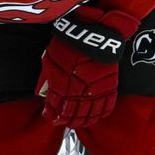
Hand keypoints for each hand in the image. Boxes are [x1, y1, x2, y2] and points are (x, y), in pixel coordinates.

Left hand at [36, 6, 139, 128]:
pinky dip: (101, 114)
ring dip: (83, 121)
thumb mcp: (49, 59)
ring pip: (90, 114)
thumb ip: (47, 79)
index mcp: (62, 87)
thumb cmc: (68, 42)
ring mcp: (96, 92)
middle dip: (67, 121)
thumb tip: (44, 93)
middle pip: (73, 115)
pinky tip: (97, 116)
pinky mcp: (110, 87)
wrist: (92, 32)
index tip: (50, 117)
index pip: (56, 109)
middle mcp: (79, 93)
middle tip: (63, 122)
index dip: (53, 115)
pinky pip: (107, 106)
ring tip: (79, 122)